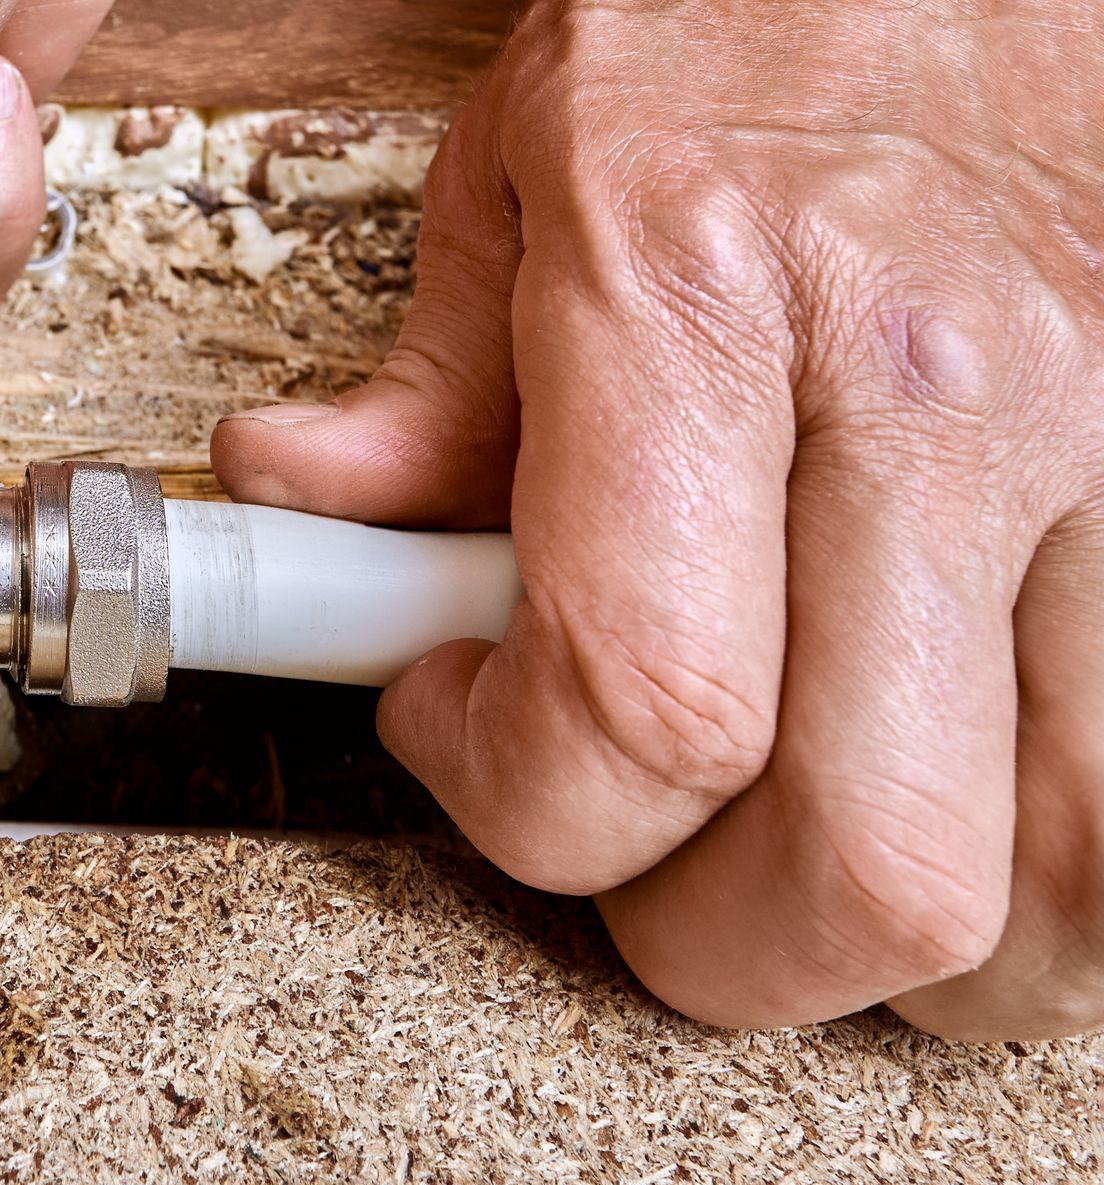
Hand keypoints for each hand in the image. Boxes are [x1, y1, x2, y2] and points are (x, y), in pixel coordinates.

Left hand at [213, 0, 1103, 1039]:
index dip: (521, 798)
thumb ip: (418, 380)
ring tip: (802, 852)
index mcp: (708, 294)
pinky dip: (1057, 872)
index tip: (462, 732)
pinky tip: (955, 799)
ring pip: (1066, 890)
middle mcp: (944, 391)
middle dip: (708, 943)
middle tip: (637, 859)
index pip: (638, 704)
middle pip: (870, 868)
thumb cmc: (762, 12)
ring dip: (907, 951)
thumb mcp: (528, 156)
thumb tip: (297, 509)